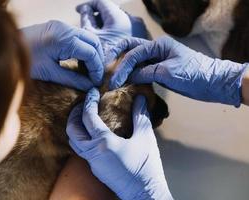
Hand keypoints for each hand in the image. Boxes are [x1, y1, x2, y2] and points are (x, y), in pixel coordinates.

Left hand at [21, 20, 103, 90]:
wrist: (5, 47)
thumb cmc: (24, 60)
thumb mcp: (50, 72)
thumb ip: (73, 79)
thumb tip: (90, 87)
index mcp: (64, 38)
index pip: (91, 53)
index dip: (97, 69)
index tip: (97, 83)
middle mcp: (65, 28)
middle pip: (94, 42)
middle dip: (97, 60)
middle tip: (95, 77)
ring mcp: (62, 25)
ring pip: (88, 38)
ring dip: (92, 53)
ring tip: (89, 70)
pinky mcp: (58, 27)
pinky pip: (78, 36)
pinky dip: (83, 48)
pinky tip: (79, 61)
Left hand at [66, 88, 172, 199]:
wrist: (144, 194)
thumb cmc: (146, 167)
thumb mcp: (146, 138)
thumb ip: (141, 116)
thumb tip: (141, 99)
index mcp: (104, 143)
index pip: (88, 117)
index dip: (89, 101)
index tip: (93, 92)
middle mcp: (93, 152)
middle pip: (72, 130)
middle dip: (75, 114)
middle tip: (83, 104)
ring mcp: (92, 162)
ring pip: (73, 141)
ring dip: (75, 126)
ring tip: (85, 116)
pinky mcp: (95, 169)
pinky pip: (80, 149)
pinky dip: (81, 137)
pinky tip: (92, 133)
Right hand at [76, 0, 147, 57]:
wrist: (127, 77)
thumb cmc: (107, 58)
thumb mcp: (91, 36)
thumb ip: (86, 19)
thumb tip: (83, 10)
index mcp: (118, 17)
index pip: (100, 2)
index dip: (87, 5)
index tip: (79, 10)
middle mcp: (131, 19)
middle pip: (109, 10)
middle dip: (97, 15)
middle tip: (86, 21)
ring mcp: (138, 28)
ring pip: (117, 19)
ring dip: (105, 23)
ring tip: (95, 32)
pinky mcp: (141, 37)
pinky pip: (124, 29)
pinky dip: (114, 31)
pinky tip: (106, 41)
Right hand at [108, 36, 248, 106]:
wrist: (213, 83)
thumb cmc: (194, 74)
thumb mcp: (168, 72)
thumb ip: (146, 72)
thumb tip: (128, 77)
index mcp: (159, 45)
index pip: (134, 53)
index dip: (122, 66)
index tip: (113, 80)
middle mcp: (156, 50)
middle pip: (130, 49)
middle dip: (117, 58)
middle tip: (105, 69)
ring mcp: (157, 61)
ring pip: (135, 60)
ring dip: (123, 68)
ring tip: (112, 78)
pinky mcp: (159, 71)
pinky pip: (141, 71)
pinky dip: (132, 75)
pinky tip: (125, 82)